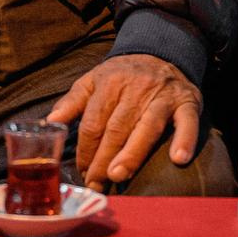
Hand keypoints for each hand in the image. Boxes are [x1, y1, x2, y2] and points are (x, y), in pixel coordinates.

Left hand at [48, 53, 200, 189]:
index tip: (82, 172)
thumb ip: (72, 102)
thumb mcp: (93, 80)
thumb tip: (50, 122)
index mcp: (109, 83)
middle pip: (117, 128)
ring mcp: (163, 96)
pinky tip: (178, 159)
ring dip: (133, 153)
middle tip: (96, 184)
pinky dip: (185, 139)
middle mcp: (136, 88)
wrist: (162, 52)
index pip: (93, 122)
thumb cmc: (123, 75)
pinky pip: (187, 122)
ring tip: (118, 175)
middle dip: (104, 159)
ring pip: (147, 127)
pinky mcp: (187, 102)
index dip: (85, 150)